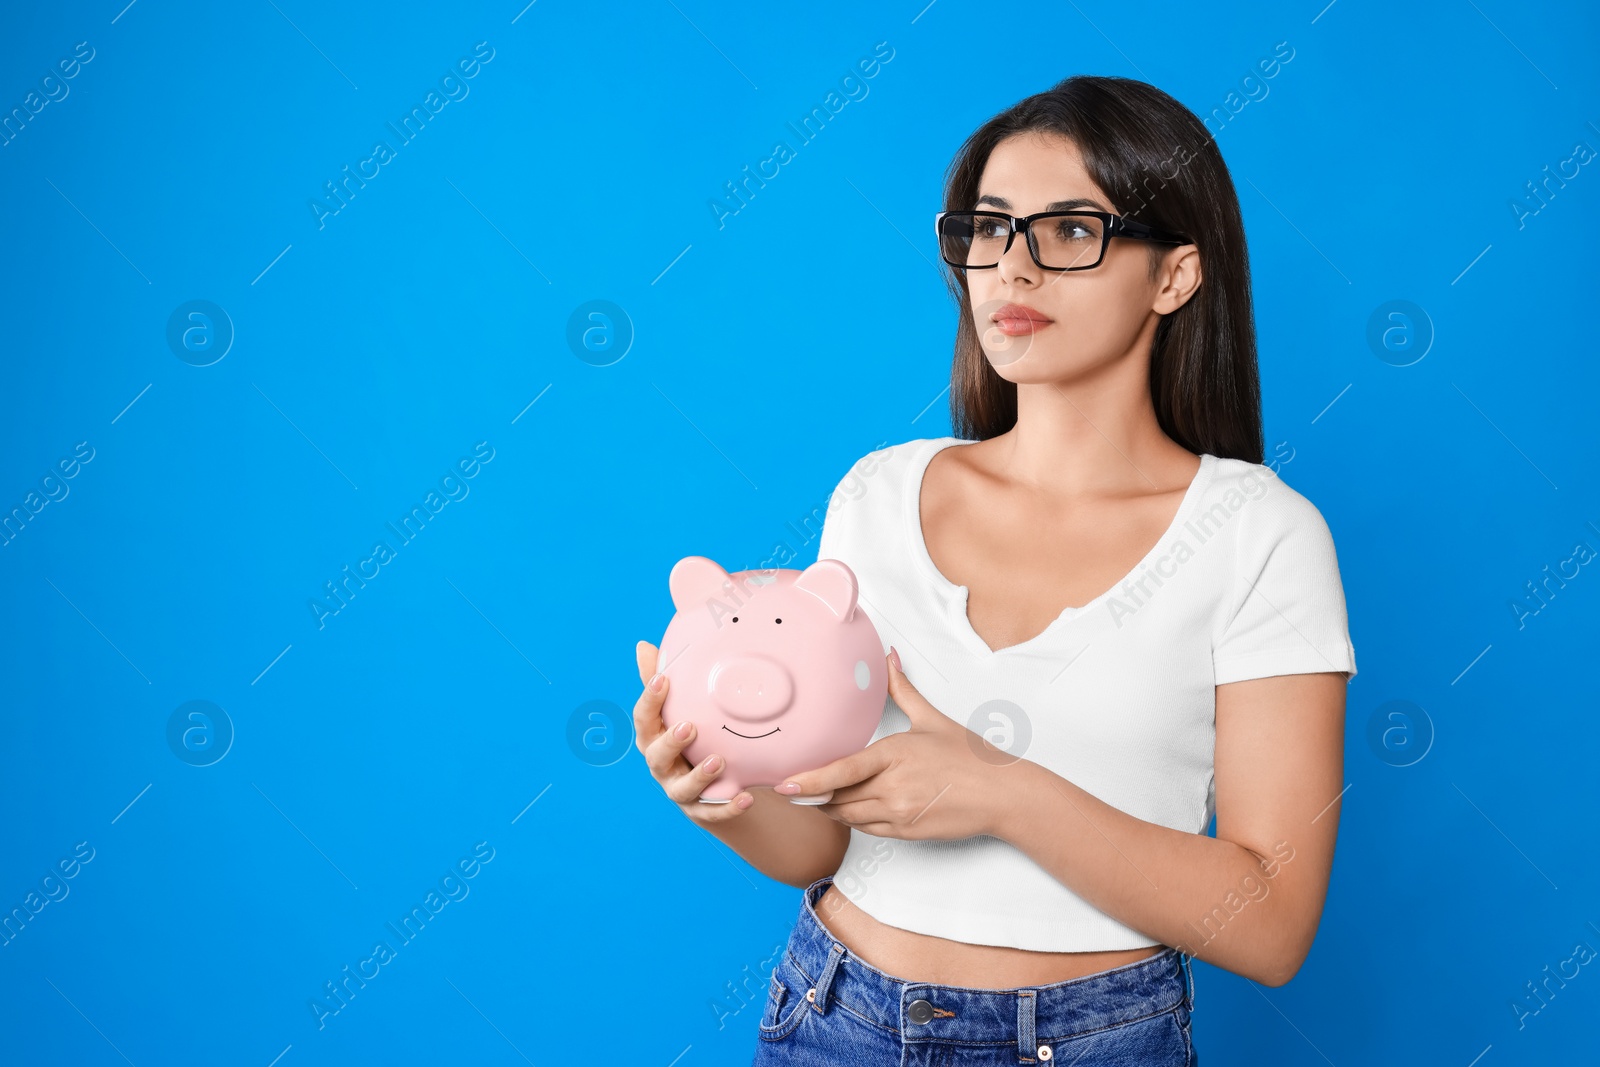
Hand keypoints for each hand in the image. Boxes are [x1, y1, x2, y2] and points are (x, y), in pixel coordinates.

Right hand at [632, 639, 757, 822]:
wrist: (715, 783)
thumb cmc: (693, 736)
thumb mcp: (681, 708)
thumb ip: (661, 680)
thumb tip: (642, 646)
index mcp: (654, 737)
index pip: (643, 718)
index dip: (649, 699)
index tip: (662, 679)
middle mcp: (662, 765)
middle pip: (656, 756)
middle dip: (671, 742)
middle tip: (689, 726)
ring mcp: (679, 790)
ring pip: (681, 789)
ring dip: (699, 776)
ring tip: (719, 761)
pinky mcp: (700, 811)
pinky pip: (712, 813)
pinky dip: (728, 807)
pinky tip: (746, 797)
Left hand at [773, 649, 1012, 840]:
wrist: (1002, 794)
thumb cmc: (970, 756)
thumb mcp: (932, 719)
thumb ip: (902, 689)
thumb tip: (889, 657)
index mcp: (894, 754)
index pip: (841, 772)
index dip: (809, 782)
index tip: (784, 785)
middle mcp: (894, 787)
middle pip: (838, 798)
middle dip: (816, 795)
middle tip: (795, 789)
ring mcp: (900, 813)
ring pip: (849, 816)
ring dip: (832, 809)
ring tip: (818, 797)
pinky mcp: (906, 832)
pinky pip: (867, 830)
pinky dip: (854, 820)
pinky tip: (851, 808)